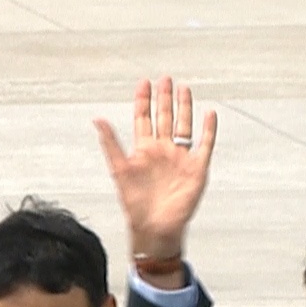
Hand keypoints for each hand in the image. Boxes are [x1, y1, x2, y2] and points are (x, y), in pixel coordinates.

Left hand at [93, 76, 216, 263]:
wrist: (155, 227)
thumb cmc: (135, 204)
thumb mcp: (119, 169)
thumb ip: (110, 143)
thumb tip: (97, 119)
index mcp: (143, 150)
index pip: (143, 119)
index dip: (143, 101)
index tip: (144, 83)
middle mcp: (162, 151)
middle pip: (164, 118)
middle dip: (164, 98)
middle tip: (165, 79)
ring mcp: (180, 158)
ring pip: (183, 126)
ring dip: (184, 108)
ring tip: (184, 89)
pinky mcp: (197, 168)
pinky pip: (205, 144)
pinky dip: (208, 129)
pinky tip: (209, 114)